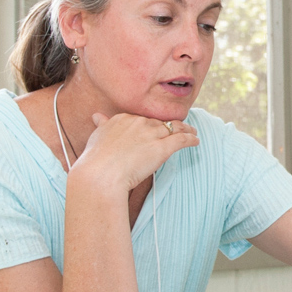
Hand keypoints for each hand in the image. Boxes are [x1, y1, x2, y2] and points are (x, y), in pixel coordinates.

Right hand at [68, 106, 200, 202]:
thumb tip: (97, 116)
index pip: (142, 119)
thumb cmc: (96, 160)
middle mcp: (139, 122)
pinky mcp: (162, 148)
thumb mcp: (97, 137)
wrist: (102, 174)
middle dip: (170, 125)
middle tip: (180, 128)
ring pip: (173, 128)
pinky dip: (190, 139)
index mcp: (123, 119)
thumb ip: (102, 126)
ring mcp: (151, 134)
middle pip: (159, 122)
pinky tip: (196, 140)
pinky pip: (181, 139)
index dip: (151, 124)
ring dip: (185, 129)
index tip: (156, 128)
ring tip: (192, 132)